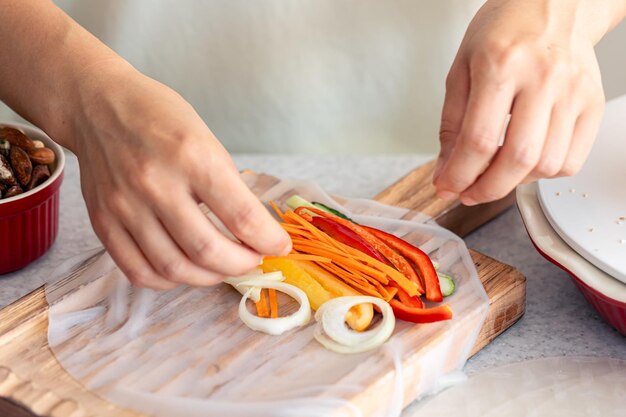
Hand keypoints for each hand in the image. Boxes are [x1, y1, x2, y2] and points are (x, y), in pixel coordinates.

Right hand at [67, 64, 290, 288]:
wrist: (98, 106)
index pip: (242, 217)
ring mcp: (125, 206)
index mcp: (192, 156)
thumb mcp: (207, 138)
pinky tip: (185, 270)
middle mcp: (156, 183)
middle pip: (208, 251)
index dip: (269, 241)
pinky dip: (169, 281)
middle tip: (253, 260)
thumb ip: (228, 187)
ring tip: (223, 267)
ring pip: (174, 269)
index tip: (279, 246)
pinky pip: (138, 271)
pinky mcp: (103, 221)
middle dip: (242, 265)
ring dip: (209, 278)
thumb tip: (255, 232)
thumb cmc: (160, 117)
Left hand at [433, 0, 618, 204]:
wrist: (555, 2)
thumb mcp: (461, 68)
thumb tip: (447, 170)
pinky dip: (544, 173)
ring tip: (495, 174)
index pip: (479, 139)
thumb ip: (451, 123)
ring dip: (514, 183)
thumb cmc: (504, 30)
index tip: (447, 187)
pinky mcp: (592, 104)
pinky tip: (525, 162)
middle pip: (517, 158)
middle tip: (469, 193)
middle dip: (486, 189)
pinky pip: (571, 160)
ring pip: (546, 164)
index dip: (459, 174)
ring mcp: (573, 93)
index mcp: (501, 65)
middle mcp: (543, 79)